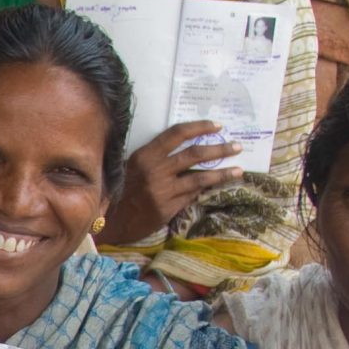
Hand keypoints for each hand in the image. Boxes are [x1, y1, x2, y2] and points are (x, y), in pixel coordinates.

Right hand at [101, 120, 242, 245]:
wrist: (110, 222)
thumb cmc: (119, 191)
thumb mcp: (132, 167)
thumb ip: (155, 157)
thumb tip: (186, 149)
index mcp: (145, 155)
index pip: (177, 134)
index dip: (199, 128)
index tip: (217, 126)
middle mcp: (155, 170)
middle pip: (194, 154)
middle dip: (219, 149)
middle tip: (236, 146)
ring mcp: (162, 190)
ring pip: (200, 177)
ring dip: (222, 173)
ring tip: (239, 170)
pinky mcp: (167, 208)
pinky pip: (192, 195)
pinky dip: (205, 189)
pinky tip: (217, 186)